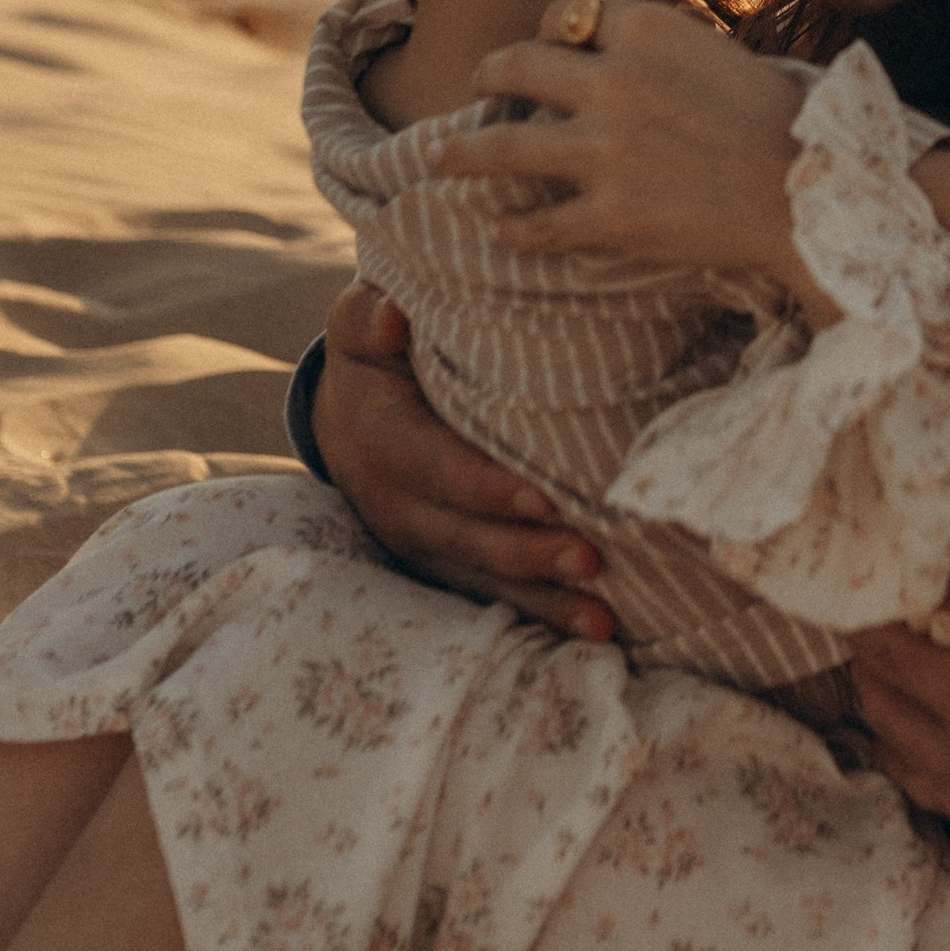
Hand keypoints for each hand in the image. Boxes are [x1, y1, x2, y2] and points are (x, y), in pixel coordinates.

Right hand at [310, 280, 615, 638]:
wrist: (347, 418)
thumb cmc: (374, 356)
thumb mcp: (359, 327)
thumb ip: (368, 317)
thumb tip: (390, 316)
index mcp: (382, 442)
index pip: (436, 468)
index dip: (486, 487)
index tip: (543, 497)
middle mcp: (398, 505)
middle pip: (466, 538)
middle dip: (528, 554)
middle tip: (592, 559)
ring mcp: (423, 545)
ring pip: (483, 580)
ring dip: (542, 602)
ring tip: (602, 621)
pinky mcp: (447, 567)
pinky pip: (494, 597)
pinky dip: (541, 617)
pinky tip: (597, 635)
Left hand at [431, 0, 800, 266]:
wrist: (813, 192)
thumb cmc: (775, 118)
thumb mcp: (714, 52)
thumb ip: (653, 45)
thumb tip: (599, 43)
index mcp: (648, 29)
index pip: (565, 13)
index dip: (548, 30)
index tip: (543, 45)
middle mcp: (615, 82)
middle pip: (515, 64)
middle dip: (486, 75)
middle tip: (476, 86)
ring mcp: (606, 152)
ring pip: (501, 147)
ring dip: (461, 153)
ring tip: (440, 158)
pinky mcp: (610, 216)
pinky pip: (536, 225)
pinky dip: (512, 229)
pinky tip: (500, 229)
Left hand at [850, 535, 949, 871]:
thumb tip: (902, 563)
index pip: (881, 656)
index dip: (868, 616)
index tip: (869, 588)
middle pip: (888, 719)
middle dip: (875, 670)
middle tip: (883, 627)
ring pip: (918, 776)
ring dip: (901, 725)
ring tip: (907, 680)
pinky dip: (946, 773)